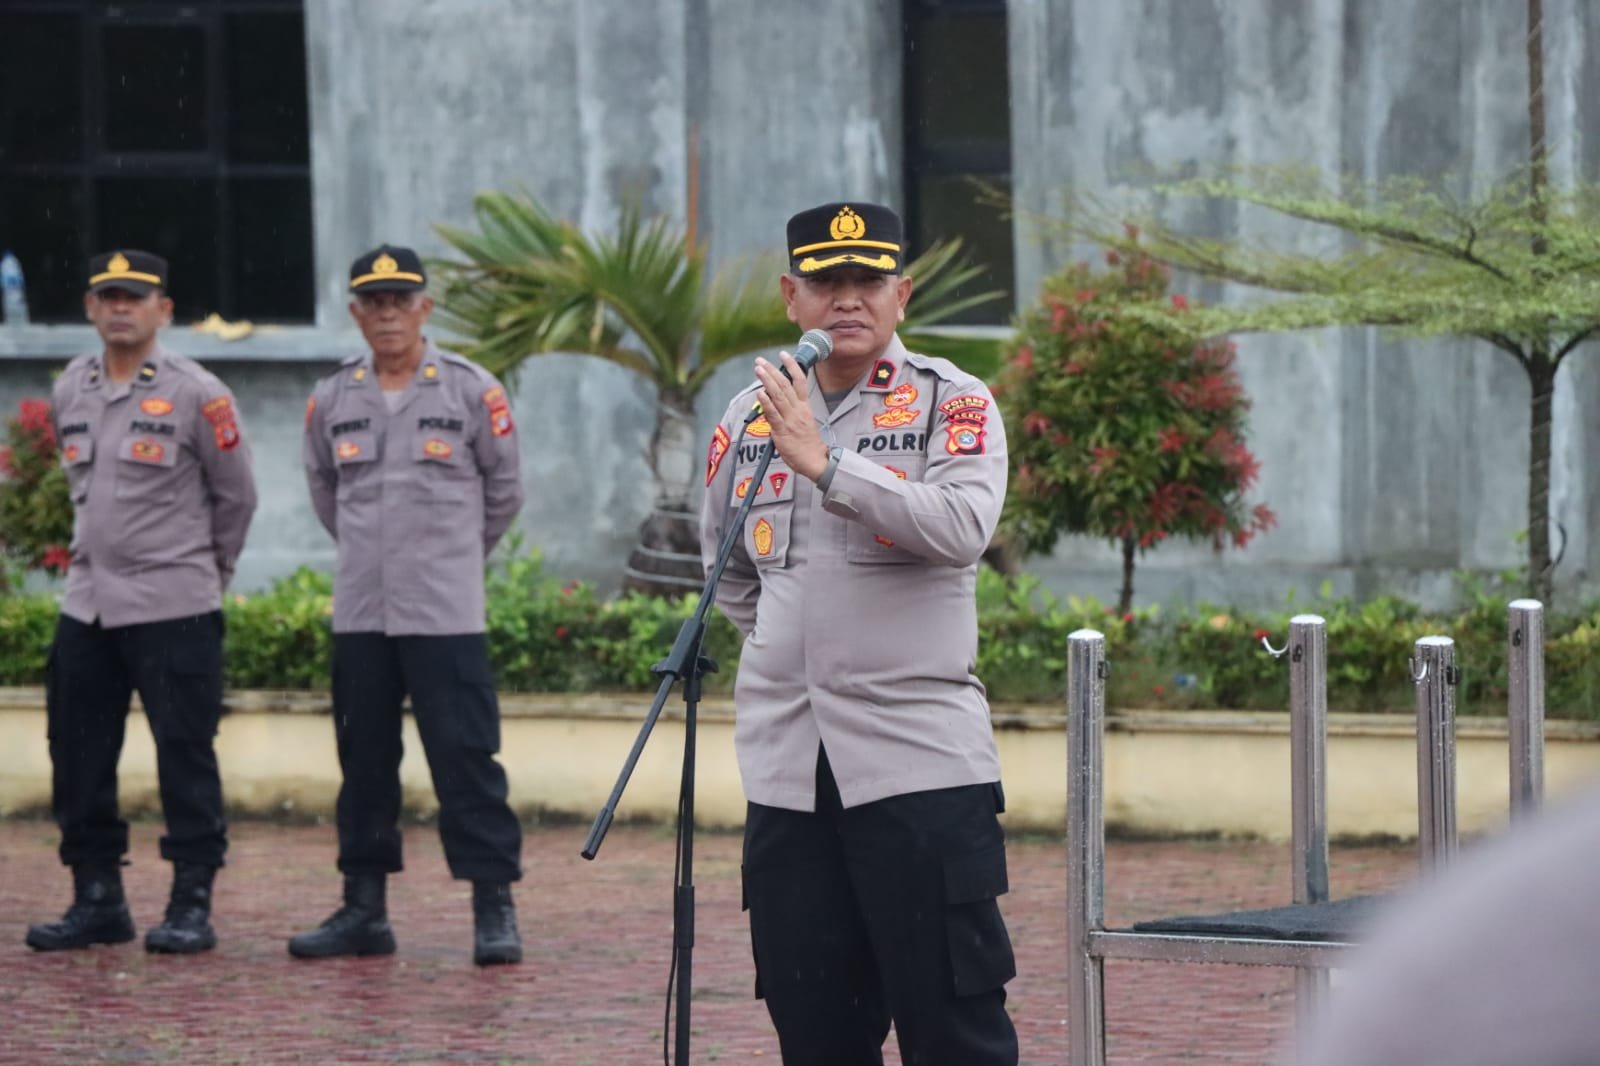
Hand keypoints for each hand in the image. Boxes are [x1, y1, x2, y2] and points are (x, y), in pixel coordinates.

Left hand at [753, 351, 829, 481]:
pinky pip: (773, 414)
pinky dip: (766, 402)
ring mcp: (790, 420)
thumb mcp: (803, 421)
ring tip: (759, 369)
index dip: (792, 366)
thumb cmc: (807, 443)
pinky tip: (760, 393)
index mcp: (804, 407)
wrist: (814, 460)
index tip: (784, 354)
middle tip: (761, 360)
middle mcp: (798, 410)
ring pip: (778, 396)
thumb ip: (789, 410)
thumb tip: (774, 402)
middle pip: (785, 385)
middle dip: (772, 370)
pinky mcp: (783, 431)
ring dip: (767, 380)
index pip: (800, 381)